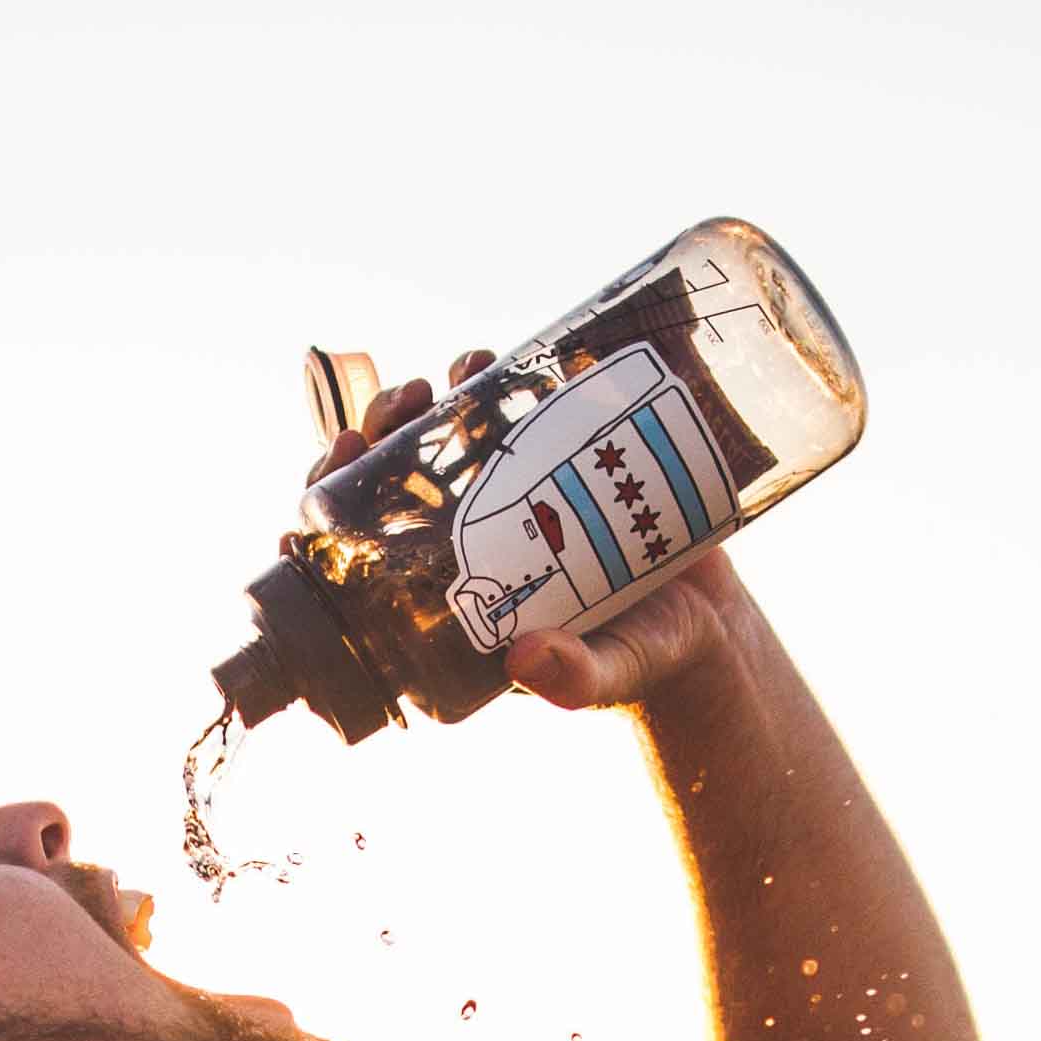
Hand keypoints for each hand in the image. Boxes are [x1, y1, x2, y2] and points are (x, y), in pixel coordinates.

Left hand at [307, 353, 770, 716]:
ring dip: (431, 401)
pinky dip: (499, 380)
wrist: (716, 621)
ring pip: (445, 440)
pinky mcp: (561, 461)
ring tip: (451, 374)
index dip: (327, 519)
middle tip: (392, 410)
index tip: (324, 476)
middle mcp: (472, 544)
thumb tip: (527, 661)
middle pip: (393, 483)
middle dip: (377, 437)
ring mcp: (513, 498)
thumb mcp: (609, 675)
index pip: (363, 560)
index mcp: (455, 600)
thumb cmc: (647, 661)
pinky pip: (511, 412)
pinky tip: (495, 361)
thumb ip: (574, 679)